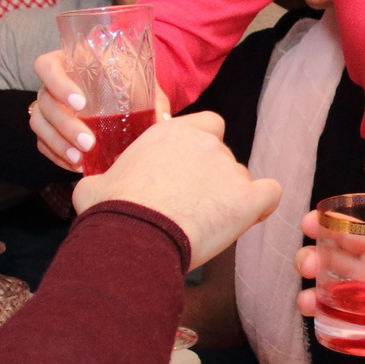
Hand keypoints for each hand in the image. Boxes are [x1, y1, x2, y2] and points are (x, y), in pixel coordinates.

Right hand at [29, 46, 170, 170]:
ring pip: (39, 125)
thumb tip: (163, 120)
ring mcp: (47, 107)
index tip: (81, 104)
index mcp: (69, 62)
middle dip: (66, 125)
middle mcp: (52, 84)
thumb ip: (152, 99)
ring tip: (80, 159)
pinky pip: (43, 144)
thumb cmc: (131, 83)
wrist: (127, 94)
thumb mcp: (143, 85)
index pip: (47, 66)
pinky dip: (57, 156)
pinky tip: (76, 165)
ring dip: (58, 144)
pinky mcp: (48, 129)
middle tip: (89, 142)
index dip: (59, 84)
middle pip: (45, 103)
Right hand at [71, 111, 278, 267]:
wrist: (133, 237)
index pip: (207, 126)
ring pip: (242, 178)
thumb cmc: (112, 212)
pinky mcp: (246, 199)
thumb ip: (103, 178)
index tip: (191, 172)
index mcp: (172, 134)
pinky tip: (249, 217)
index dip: (203, 149)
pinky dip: (262, 205)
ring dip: (232, 196)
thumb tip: (94, 187)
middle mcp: (205, 144)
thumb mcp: (94, 186)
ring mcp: (229, 170)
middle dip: (213, 179)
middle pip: (223, 156)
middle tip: (193, 206)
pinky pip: (270, 194)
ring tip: (210, 223)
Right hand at [294, 214, 364, 363]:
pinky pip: (341, 325)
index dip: (333, 225)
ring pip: (330, 293)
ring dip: (311, 291)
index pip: (357, 235)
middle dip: (312, 257)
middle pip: (333, 261)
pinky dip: (323, 321)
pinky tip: (316, 320)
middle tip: (308, 264)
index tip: (311, 222)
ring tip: (307, 299)